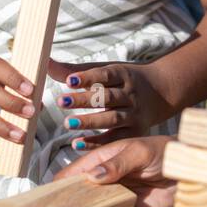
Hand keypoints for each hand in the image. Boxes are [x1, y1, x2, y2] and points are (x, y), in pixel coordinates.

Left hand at [46, 59, 173, 145]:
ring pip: (112, 118)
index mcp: (123, 75)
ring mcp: (134, 114)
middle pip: (106, 97)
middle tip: (60, 101)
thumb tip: (45, 62)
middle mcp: (130, 94)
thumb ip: (75, 71)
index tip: (69, 80)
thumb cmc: (123, 81)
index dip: (87, 77)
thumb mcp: (105, 71)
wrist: (161, 92)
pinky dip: (96, 142)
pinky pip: (115, 138)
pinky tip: (76, 144)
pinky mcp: (135, 131)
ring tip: (67, 123)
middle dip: (84, 99)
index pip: (105, 75)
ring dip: (89, 121)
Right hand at [53, 135, 175, 206]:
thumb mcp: (139, 152)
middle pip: (82, 202)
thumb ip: (117, 164)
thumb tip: (92, 177)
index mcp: (102, 162)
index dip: (61, 188)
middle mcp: (107, 182)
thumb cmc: (165, 151)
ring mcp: (119, 198)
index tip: (55, 204)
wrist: (190, 169)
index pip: (73, 175)